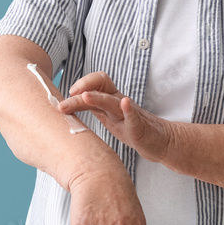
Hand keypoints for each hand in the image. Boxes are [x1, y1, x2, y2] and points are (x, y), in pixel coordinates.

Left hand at [59, 72, 174, 162]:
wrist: (160, 140)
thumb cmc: (132, 128)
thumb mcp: (108, 117)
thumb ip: (92, 108)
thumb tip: (64, 106)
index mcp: (110, 100)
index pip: (95, 84)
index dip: (80, 86)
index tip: (65, 97)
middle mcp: (119, 103)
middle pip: (100, 88)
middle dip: (81, 90)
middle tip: (63, 103)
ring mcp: (130, 114)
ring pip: (112, 101)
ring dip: (98, 97)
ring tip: (85, 96)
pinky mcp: (140, 127)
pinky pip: (134, 117)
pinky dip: (128, 110)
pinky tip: (124, 104)